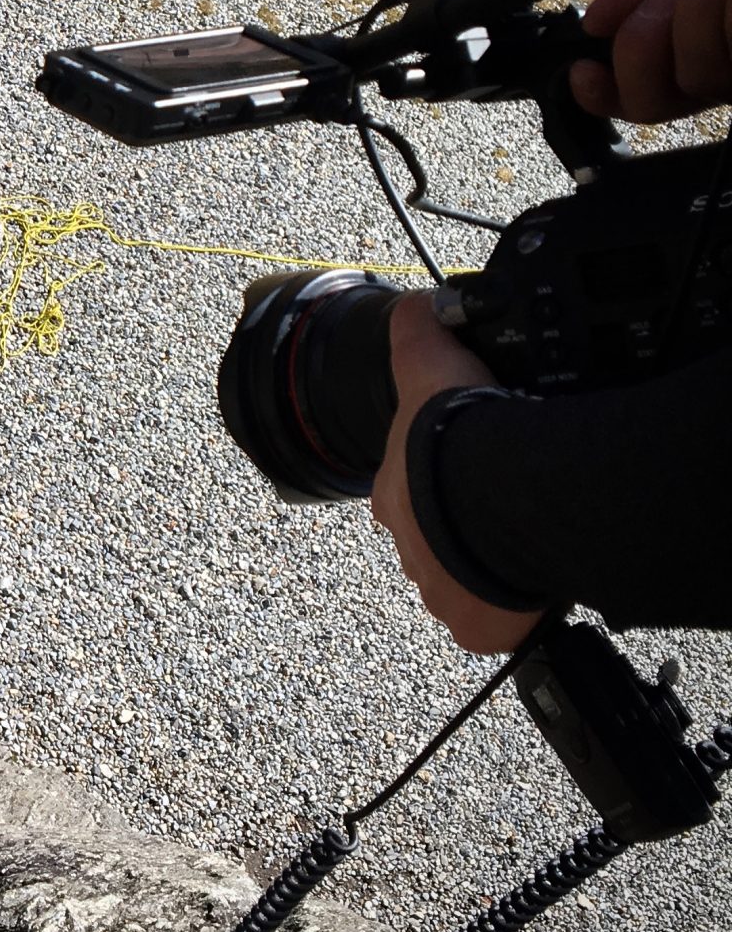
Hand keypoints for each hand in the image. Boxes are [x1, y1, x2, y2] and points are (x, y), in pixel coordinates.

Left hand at [371, 294, 542, 653]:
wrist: (499, 496)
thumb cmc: (460, 437)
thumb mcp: (429, 365)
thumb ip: (417, 331)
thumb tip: (416, 305)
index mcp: (396, 493)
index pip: (412, 490)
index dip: (439, 482)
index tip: (470, 476)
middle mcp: (410, 545)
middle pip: (438, 540)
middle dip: (466, 529)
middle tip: (507, 513)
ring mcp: (439, 589)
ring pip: (464, 583)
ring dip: (491, 568)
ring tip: (526, 546)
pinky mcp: (475, 626)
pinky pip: (495, 623)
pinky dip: (514, 610)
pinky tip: (536, 587)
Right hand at [571, 0, 731, 122]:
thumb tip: (596, 22)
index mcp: (709, 38)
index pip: (641, 93)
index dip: (604, 90)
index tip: (585, 70)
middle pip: (651, 99)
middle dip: (641, 41)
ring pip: (689, 78)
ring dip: (694, 13)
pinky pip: (722, 55)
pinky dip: (722, 2)